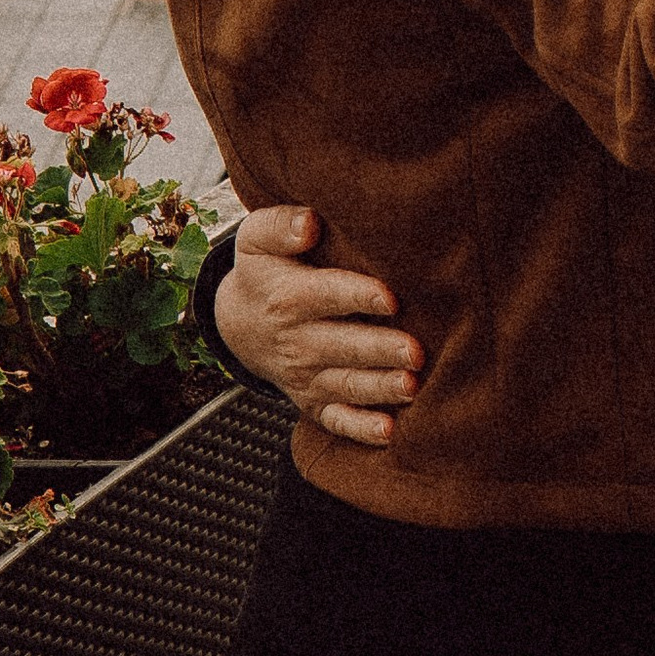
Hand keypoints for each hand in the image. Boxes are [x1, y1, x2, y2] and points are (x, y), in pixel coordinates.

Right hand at [214, 204, 423, 446]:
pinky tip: (388, 432)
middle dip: (379, 350)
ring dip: (378, 388)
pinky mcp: (313, 402)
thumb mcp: (256, 239)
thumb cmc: (263, 272)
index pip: (324, 295)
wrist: (239, 323)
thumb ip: (279, 224)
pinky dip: (360, 429)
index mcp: (288, 297)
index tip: (390, 297)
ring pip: (345, 385)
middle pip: (341, 346)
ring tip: (411, 387)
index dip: (356, 296)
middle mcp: (297, 342)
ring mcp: (305, 377)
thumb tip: (310, 224)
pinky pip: (335, 421)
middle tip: (415, 351)